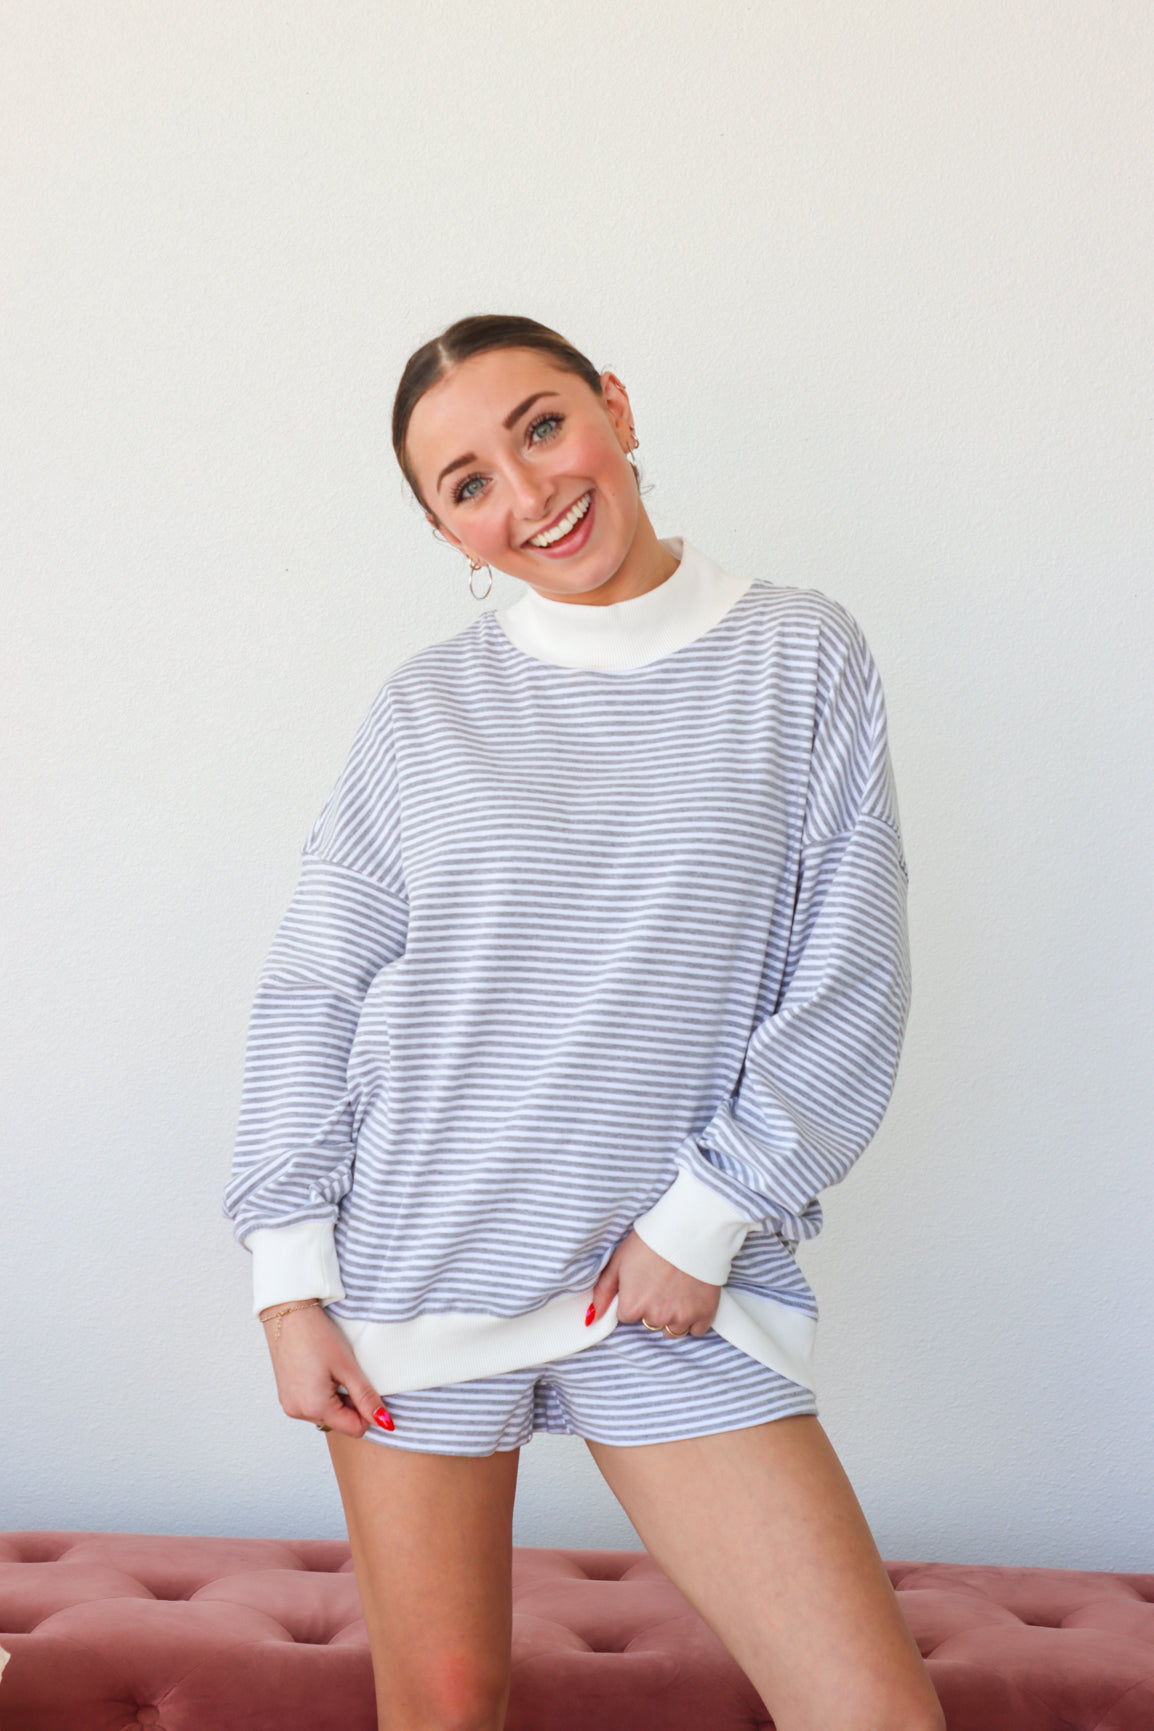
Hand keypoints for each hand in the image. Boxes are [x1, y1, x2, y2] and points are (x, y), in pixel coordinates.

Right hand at [261, 1303, 391, 1437]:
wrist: (287, 1312)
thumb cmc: (316, 1335)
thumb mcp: (347, 1366)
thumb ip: (366, 1398)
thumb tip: (384, 1422)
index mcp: (315, 1408)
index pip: (355, 1429)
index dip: (368, 1411)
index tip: (367, 1387)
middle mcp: (298, 1412)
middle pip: (340, 1422)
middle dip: (351, 1403)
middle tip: (348, 1373)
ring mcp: (290, 1404)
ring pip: (327, 1414)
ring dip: (336, 1397)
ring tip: (332, 1369)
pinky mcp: (286, 1395)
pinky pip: (313, 1404)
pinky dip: (323, 1393)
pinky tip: (322, 1370)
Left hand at [589, 1229, 720, 1336]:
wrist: (691, 1228)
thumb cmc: (651, 1240)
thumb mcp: (618, 1260)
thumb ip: (603, 1292)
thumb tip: (592, 1318)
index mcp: (633, 1306)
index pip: (627, 1315)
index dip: (634, 1298)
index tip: (643, 1281)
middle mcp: (656, 1317)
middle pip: (650, 1322)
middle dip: (653, 1307)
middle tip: (661, 1281)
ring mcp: (682, 1317)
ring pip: (672, 1329)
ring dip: (673, 1315)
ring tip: (677, 1288)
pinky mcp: (705, 1314)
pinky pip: (696, 1329)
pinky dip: (694, 1317)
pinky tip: (691, 1295)